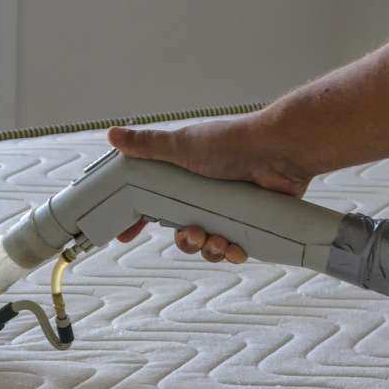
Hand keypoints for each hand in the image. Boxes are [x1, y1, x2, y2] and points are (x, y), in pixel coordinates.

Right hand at [106, 116, 311, 263]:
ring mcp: (228, 209)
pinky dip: (233, 253)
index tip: (125, 236)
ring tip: (218, 241)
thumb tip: (112, 135)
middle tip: (191, 233)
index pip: (154, 205)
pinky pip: (235, 248)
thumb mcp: (182, 144)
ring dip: (209, 249)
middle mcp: (205, 196)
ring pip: (208, 244)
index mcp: (184, 179)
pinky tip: (235, 249)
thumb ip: (147, 145)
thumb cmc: (231, 143)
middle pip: (182, 231)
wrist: (276, 151)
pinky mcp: (250, 221)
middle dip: (184, 240)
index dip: (139, 222)